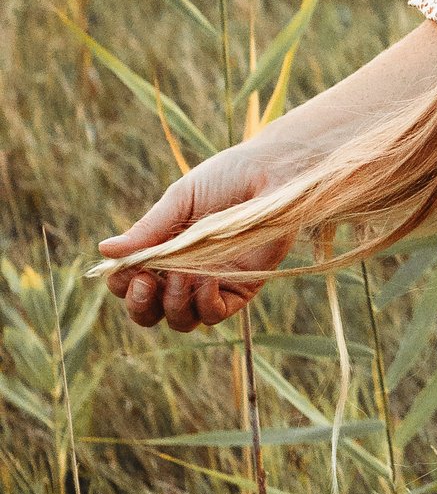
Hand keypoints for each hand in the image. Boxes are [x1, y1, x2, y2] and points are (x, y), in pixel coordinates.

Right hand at [99, 136, 303, 332]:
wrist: (274, 173)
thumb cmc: (227, 178)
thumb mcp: (181, 200)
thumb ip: (148, 229)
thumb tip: (105, 250)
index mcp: (162, 251)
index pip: (129, 284)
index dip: (121, 285)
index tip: (125, 270)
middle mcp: (183, 273)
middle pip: (150, 313)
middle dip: (140, 306)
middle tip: (144, 283)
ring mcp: (212, 285)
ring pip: (180, 320)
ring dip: (171, 304)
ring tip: (179, 275)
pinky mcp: (241, 289)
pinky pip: (214, 315)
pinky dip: (204, 305)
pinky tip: (204, 281)